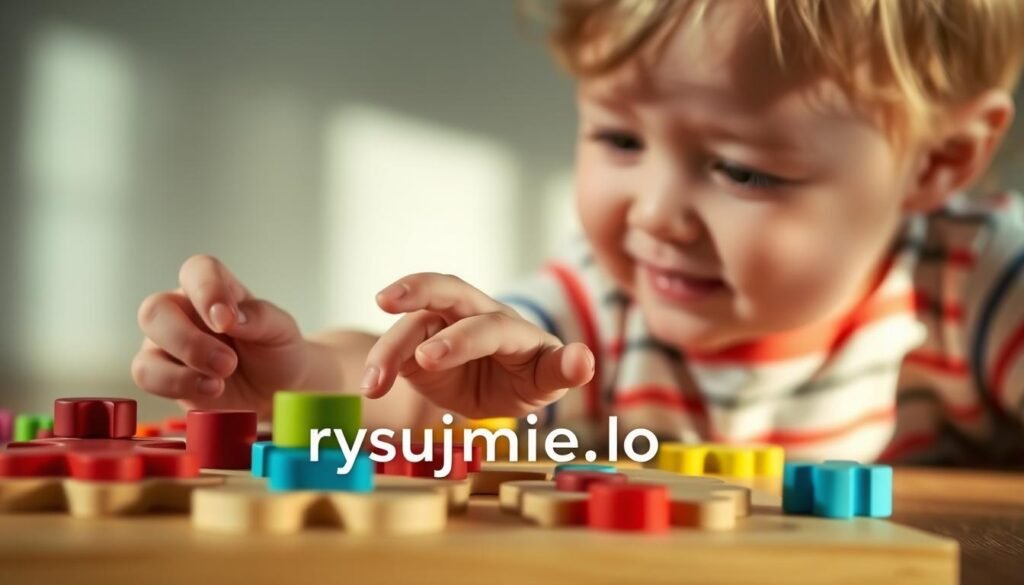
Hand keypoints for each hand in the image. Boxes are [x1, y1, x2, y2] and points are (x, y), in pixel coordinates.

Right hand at [131, 254, 307, 415]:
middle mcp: (184, 310)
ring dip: (183, 363)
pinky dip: (176, 384)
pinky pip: (147, 374)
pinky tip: (211, 390)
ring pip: (148, 344)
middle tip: (227, 363)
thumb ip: (259, 317)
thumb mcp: (281, 330)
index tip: (227, 321)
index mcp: (215, 289)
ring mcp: (168, 342)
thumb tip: (231, 318)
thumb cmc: (276, 351)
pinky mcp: (162, 374)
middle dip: (188, 340)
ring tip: (221, 379)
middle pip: (156, 308)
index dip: (207, 292)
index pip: (197, 271)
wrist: (278, 390)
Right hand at [361, 273, 594, 417]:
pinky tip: (370, 386)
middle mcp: (472, 314)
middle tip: (386, 299)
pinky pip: (396, 346)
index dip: (460, 340)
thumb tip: (585, 360)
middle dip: (418, 288)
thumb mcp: (547, 379)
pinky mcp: (417, 341)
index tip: (431, 359)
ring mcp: (441, 324)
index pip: (488, 326)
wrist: (501, 383)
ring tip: (372, 383)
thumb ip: (563, 371)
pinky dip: (380, 363)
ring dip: (389, 347)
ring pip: (413, 322)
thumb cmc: (529, 375)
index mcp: (509, 324)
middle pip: (447, 288)